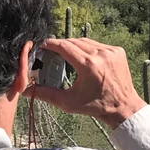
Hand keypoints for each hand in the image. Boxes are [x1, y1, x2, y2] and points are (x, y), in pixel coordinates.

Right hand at [30, 37, 145, 128]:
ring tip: (65, 54)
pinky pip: (98, 44)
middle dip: (61, 45)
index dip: (51, 44)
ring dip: (74, 45)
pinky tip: (82, 56)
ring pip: (86, 41)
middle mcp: (101, 54)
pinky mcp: (118, 51)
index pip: (64, 46)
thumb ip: (46, 94)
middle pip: (74, 42)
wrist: (123, 107)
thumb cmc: (96, 107)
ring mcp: (111, 51)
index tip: (42, 45)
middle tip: (51, 51)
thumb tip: (26, 90)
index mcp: (89, 65)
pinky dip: (88, 48)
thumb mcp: (68, 103)